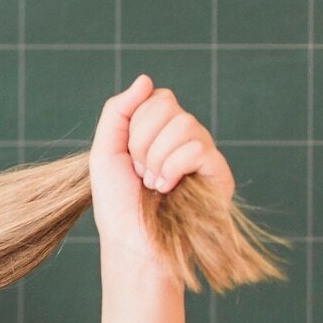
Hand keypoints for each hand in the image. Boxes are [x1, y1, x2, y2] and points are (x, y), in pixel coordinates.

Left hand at [89, 74, 235, 277]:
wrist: (132, 244)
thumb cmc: (117, 204)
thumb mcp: (104, 153)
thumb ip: (117, 111)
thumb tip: (145, 78)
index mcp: (158, 130)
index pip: (155, 97)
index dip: (135, 126)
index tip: (128, 157)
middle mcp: (184, 137)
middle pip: (168, 105)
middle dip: (142, 142)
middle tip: (139, 172)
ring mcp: (202, 152)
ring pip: (184, 125)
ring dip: (156, 159)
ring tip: (153, 184)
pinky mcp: (218, 171)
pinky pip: (197, 148)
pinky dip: (173, 169)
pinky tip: (169, 188)